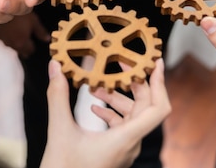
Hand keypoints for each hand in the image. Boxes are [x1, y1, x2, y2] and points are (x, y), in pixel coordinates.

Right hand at [0, 12, 49, 57]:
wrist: (0, 6)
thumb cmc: (18, 13)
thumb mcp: (33, 20)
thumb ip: (41, 31)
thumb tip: (47, 39)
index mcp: (22, 42)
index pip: (30, 51)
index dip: (34, 47)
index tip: (35, 43)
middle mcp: (12, 44)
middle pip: (21, 51)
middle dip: (26, 48)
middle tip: (29, 40)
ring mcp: (4, 40)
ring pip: (13, 46)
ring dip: (17, 42)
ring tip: (20, 33)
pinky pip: (6, 40)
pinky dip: (10, 37)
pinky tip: (12, 30)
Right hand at [41, 59, 170, 167]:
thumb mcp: (59, 131)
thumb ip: (58, 96)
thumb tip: (55, 65)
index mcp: (126, 139)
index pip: (158, 109)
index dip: (160, 84)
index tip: (156, 62)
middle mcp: (131, 144)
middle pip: (145, 107)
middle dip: (134, 83)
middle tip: (122, 63)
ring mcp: (125, 150)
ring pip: (133, 116)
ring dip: (119, 97)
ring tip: (98, 86)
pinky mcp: (116, 153)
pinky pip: (123, 127)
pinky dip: (113, 113)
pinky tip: (94, 107)